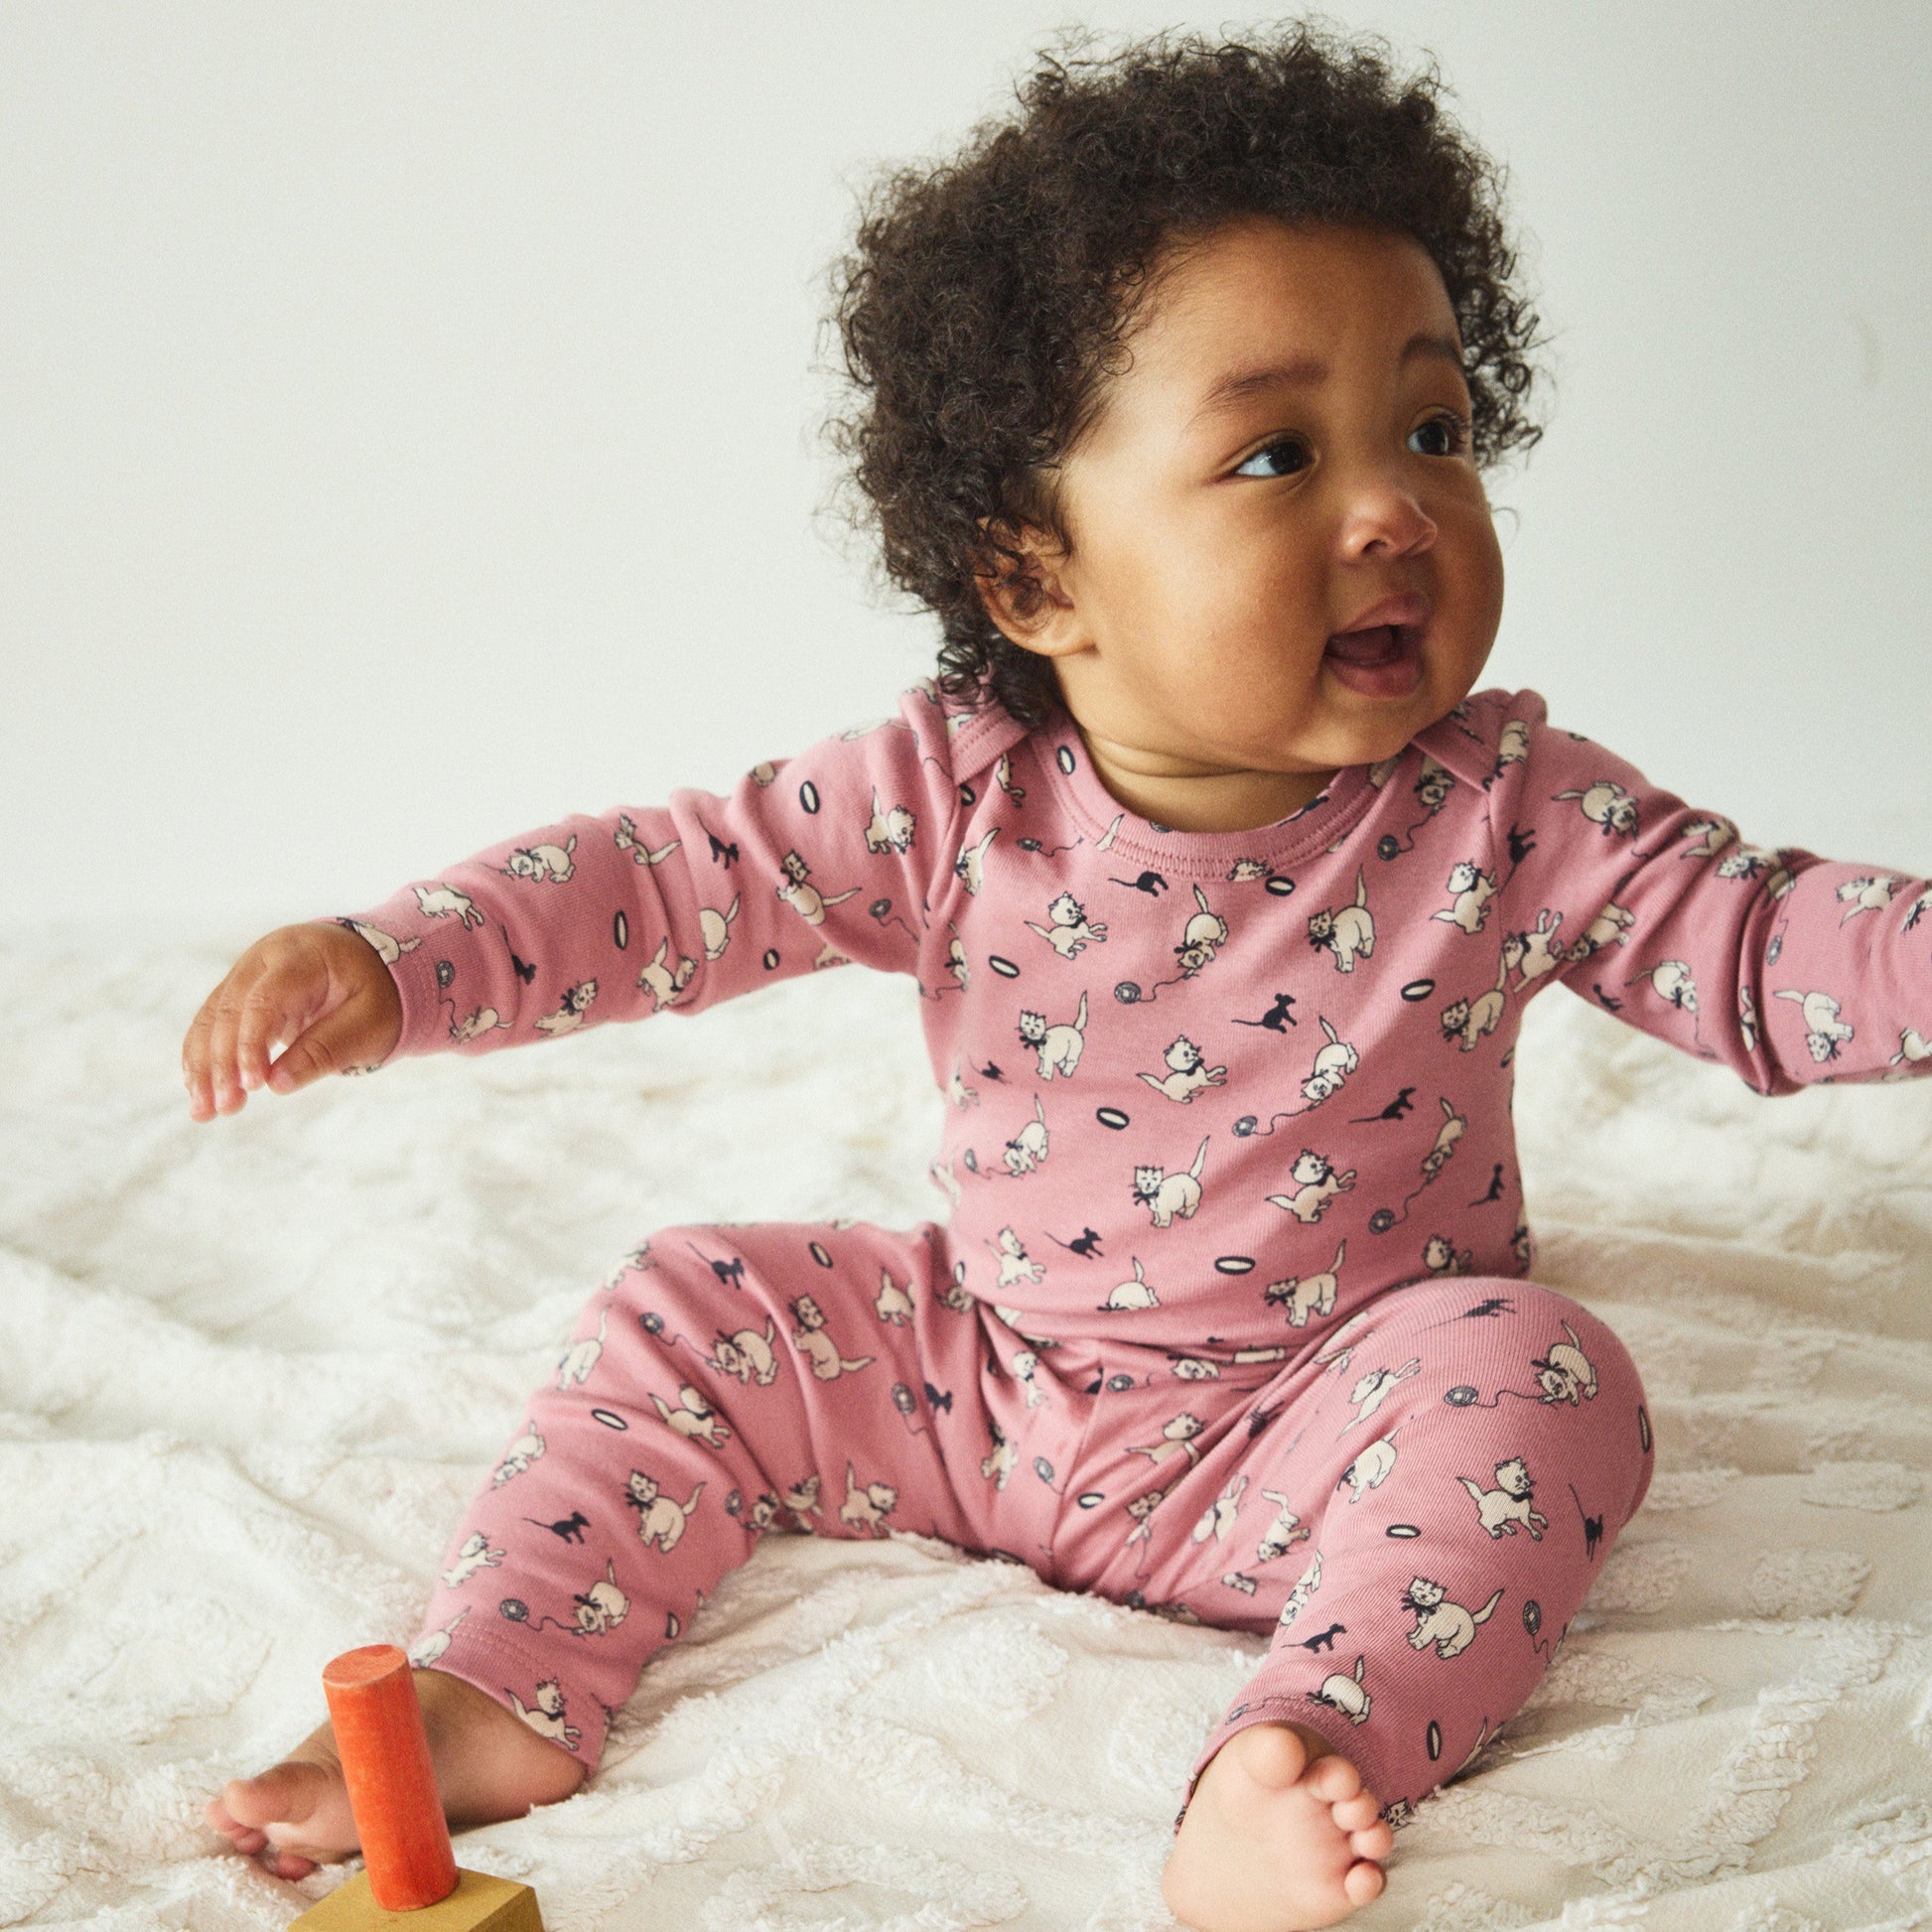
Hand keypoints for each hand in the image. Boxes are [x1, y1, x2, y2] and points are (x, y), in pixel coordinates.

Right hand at [181, 921, 402, 1121]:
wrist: (371, 963)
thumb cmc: (378, 993)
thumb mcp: (370, 1021)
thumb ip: (327, 1049)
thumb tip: (276, 1085)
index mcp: (300, 956)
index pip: (264, 1001)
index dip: (252, 1044)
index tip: (252, 1085)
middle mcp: (264, 959)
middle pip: (229, 1010)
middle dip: (222, 1063)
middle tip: (225, 1109)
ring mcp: (247, 973)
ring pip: (211, 1019)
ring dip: (203, 1067)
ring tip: (204, 1112)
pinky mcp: (239, 993)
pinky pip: (212, 1025)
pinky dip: (204, 1059)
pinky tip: (200, 1092)